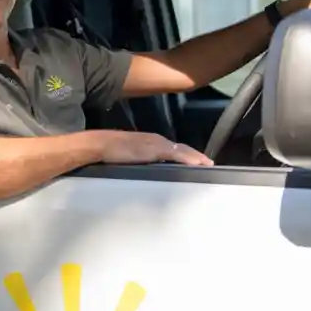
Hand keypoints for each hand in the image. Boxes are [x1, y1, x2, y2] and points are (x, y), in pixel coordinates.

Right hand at [95, 131, 213, 166]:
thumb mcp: (130, 156)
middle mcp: (158, 140)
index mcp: (152, 141)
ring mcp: (157, 144)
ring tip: (207, 165)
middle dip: (196, 156)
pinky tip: (197, 164)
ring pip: (183, 151)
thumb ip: (141, 160)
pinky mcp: (155, 150)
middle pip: (182, 149)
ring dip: (196, 158)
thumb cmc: (111, 152)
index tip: (198, 162)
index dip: (188, 155)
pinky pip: (177, 155)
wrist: (101, 145)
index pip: (175, 148)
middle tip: (208, 164)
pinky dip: (188, 159)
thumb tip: (149, 170)